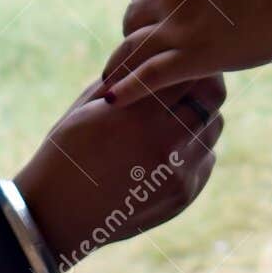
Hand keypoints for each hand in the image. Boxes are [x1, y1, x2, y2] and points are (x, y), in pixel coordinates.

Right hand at [14, 74, 224, 270]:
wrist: (58, 216)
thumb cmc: (65, 153)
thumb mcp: (88, 106)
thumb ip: (127, 78)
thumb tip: (156, 56)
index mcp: (138, 113)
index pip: (185, 70)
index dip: (183, 61)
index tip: (178, 58)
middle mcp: (166, 142)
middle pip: (213, 95)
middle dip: (202, 83)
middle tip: (188, 81)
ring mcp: (180, 172)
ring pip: (214, 127)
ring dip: (199, 117)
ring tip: (175, 117)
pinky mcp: (185, 194)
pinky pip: (206, 158)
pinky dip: (194, 148)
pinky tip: (169, 150)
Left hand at [101, 0, 271, 104]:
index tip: (149, 12)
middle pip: (132, 16)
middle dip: (135, 31)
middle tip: (141, 48)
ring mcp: (179, 27)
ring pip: (132, 47)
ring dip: (123, 63)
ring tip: (113, 79)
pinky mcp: (193, 57)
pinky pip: (147, 77)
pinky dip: (126, 89)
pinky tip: (113, 99)